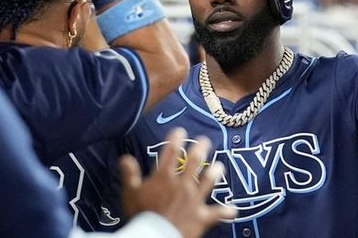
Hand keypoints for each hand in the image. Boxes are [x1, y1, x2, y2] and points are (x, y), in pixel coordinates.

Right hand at [120, 128, 235, 237]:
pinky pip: (217, 213)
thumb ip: (129, 174)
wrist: (155, 236)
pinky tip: (233, 210)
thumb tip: (124, 158)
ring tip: (219, 166)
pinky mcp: (202, 216)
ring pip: (208, 181)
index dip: (176, 139)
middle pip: (194, 161)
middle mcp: (182, 184)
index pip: (171, 152)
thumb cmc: (141, 216)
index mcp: (164, 177)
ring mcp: (194, 199)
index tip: (180, 131)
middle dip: (201, 148)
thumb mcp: (130, 193)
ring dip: (215, 173)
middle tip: (205, 140)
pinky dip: (226, 212)